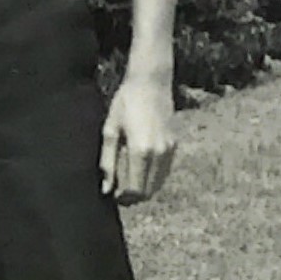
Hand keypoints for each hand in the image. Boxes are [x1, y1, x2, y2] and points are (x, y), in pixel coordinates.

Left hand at [100, 71, 175, 201]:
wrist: (151, 82)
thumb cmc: (125, 103)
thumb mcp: (110, 131)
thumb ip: (108, 162)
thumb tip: (106, 189)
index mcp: (140, 151)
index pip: (135, 189)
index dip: (124, 198)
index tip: (113, 196)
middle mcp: (159, 153)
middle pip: (148, 191)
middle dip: (133, 197)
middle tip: (119, 192)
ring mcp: (169, 150)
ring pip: (158, 183)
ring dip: (144, 188)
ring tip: (127, 183)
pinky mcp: (174, 145)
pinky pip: (164, 172)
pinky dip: (153, 178)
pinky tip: (140, 170)